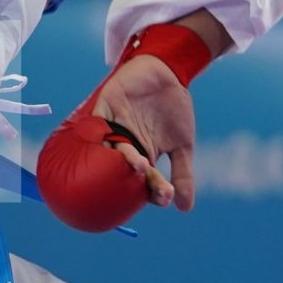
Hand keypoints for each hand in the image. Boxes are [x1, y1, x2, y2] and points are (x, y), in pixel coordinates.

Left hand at [89, 55, 198, 211]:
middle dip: (138, 179)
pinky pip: (97, 124)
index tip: (165, 197)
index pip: (143, 182)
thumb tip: (185, 208)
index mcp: (142, 158)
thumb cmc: (173, 109)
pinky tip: (111, 143)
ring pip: (112, 150)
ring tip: (140, 164)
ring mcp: (114, 129)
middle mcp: (125, 147)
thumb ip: (182, 173)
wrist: (168, 74)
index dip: (152, 192)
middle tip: (153, 181)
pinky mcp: (105, 109)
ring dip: (124, 158)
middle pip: (125, 170)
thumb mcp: (183, 145)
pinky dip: (102, 133)